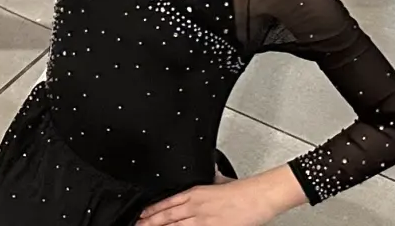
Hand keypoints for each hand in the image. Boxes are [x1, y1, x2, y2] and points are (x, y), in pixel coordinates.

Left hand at [136, 172, 301, 225]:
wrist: (258, 196)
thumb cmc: (243, 190)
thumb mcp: (219, 180)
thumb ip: (210, 180)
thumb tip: (208, 174)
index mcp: (195, 192)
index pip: (167, 202)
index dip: (152, 209)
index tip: (141, 214)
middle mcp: (195, 206)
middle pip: (167, 215)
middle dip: (150, 221)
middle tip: (136, 225)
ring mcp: (203, 219)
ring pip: (174, 225)